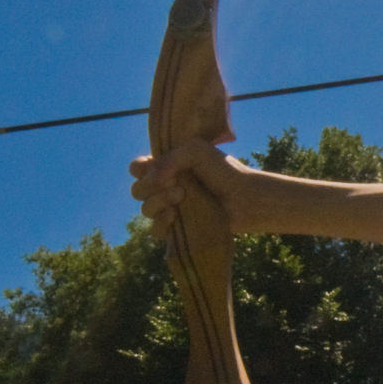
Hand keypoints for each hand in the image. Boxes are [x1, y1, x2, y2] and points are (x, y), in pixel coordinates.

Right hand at [129, 139, 248, 238]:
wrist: (245, 198)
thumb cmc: (224, 171)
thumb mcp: (197, 151)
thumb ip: (170, 159)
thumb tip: (150, 178)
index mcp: (167, 167)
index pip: (137, 168)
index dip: (139, 169)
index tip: (152, 168)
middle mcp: (166, 187)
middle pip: (137, 190)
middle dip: (150, 187)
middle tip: (177, 184)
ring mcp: (171, 209)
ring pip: (145, 210)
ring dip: (158, 203)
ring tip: (181, 197)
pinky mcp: (179, 229)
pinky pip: (156, 232)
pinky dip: (161, 224)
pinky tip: (174, 216)